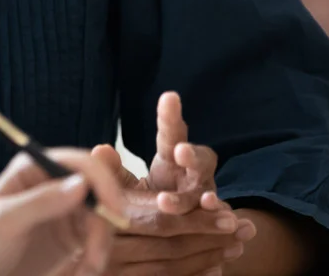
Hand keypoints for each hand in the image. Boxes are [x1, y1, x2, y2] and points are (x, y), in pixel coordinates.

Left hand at [0, 148, 125, 275]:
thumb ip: (41, 201)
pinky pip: (96, 243)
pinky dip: (95, 260)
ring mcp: (65, 212)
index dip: (103, 182)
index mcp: (36, 169)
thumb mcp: (6, 221)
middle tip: (95, 258)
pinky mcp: (71, 238)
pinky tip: (82, 273)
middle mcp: (55, 185)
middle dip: (103, 225)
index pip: (80, 164)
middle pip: (99, 194)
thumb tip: (81, 183)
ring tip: (85, 272)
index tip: (113, 211)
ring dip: (100, 249)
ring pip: (102, 221)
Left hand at [87, 93, 255, 275]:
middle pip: (199, 158)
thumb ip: (115, 172)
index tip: (169, 97)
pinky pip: (222, 218)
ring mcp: (207, 195)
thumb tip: (99, 151)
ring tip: (202, 200)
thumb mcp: (129, 187)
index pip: (171, 134)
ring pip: (208, 191)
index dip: (170, 116)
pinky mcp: (216, 220)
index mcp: (171, 159)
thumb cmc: (152, 201)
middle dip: (192, 154)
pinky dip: (225, 219)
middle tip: (181, 151)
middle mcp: (193, 173)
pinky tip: (229, 223)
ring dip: (205, 195)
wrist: (178, 232)